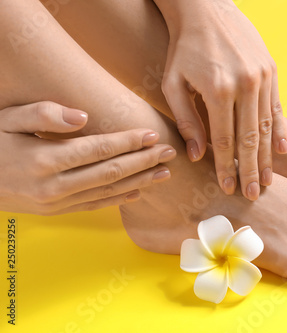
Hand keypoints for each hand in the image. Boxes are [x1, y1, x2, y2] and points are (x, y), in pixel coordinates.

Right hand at [0, 102, 175, 214]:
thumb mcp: (8, 120)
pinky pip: (94, 206)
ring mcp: (56, 202)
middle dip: (144, 161)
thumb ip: (44, 115)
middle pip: (111, 172)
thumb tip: (83, 117)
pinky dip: (119, 200)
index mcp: (45, 159)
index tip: (153, 134)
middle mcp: (54, 185)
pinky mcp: (56, 211)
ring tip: (165, 173)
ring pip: (108, 192)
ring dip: (140, 182)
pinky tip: (139, 192)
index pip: (99, 149)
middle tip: (170, 152)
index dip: (129, 142)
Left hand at [156, 0, 286, 200]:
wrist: (205, 9)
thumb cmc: (183, 48)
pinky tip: (283, 152)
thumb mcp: (173, 84)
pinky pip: (278, 107)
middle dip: (251, 170)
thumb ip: (187, 121)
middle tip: (255, 194)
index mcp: (218, 90)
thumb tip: (198, 156)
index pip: (224, 141)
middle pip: (250, 139)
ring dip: (268, 157)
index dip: (226, 168)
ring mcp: (262, 77)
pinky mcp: (271, 70)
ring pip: (267, 126)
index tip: (229, 187)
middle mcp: (245, 85)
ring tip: (269, 180)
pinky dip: (281, 131)